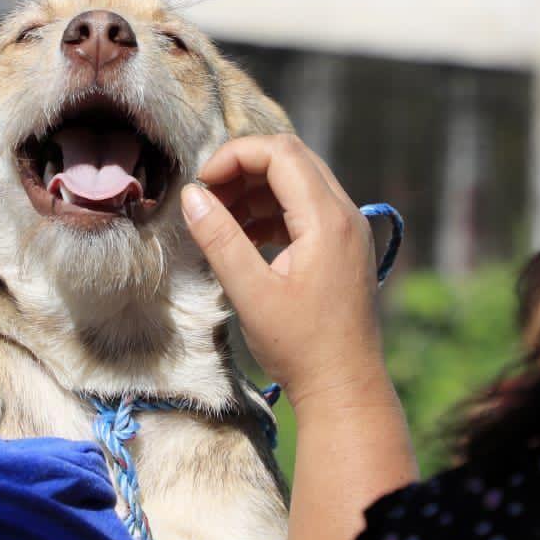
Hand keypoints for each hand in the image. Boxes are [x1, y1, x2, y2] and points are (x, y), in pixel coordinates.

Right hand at [180, 135, 385, 410]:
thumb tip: (192, 196)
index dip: (234, 156)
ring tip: (219, 219)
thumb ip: (220, 239)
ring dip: (255, 190)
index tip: (201, 184)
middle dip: (243, 169)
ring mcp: (347, 230)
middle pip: (291, 160)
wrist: (344, 386)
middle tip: (206, 197)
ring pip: (298, 182)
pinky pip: (304, 209)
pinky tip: (244, 238)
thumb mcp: (251, 293)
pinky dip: (271, 212)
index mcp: (327, 220)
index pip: (280, 153)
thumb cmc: (300, 346)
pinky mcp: (342, 247)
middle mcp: (345, 215)